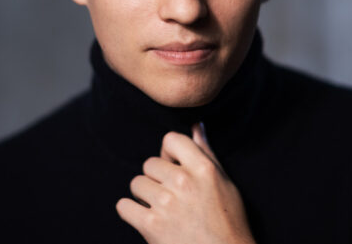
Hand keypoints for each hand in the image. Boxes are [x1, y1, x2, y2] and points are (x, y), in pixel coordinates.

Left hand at [116, 122, 255, 243]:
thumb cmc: (228, 221)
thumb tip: (196, 126)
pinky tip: (145, 218)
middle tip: (170, 196)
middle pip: (150, 163)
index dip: (168, 153)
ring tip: (160, 209)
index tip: (173, 167)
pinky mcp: (151, 225)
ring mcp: (166, 203)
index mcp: (203, 168)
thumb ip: (207, 153)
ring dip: (144, 195)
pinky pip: (123, 206)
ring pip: (136, 183)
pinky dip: (131, 212)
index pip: (171, 139)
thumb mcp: (224, 183)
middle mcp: (184, 181)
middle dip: (157, 178)